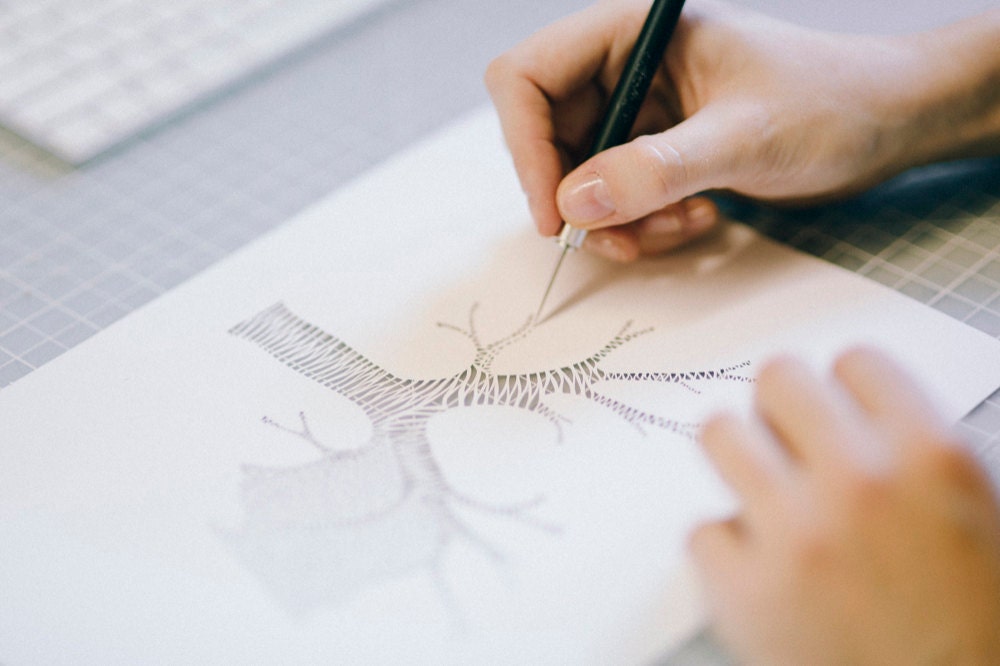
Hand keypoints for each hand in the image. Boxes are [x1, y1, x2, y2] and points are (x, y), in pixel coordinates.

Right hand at [486, 1, 999, 261]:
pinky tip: (697, 218)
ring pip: (578, 181)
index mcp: (630, 34)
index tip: (555, 213)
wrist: (885, 124)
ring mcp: (637, 115)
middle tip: (624, 234)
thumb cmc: (830, 102)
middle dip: (580, 197)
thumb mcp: (744, 135)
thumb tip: (573, 202)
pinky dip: (641, 226)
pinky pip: (614, 201)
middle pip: (544, 138)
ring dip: (618, 221)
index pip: (527, 77)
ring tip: (684, 222)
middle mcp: (623, 72)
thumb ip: (656, 167)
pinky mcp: (655, 153)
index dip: (525, 145)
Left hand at [689, 348, 999, 663]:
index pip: (854, 362)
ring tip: (761, 494)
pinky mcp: (744, 590)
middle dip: (780, 409)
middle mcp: (861, 484)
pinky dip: (726, 550)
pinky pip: (703, 529)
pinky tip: (760, 570)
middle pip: (777, 379)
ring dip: (738, 461)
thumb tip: (846, 404)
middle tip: (785, 442)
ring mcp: (796, 535)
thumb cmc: (968, 623)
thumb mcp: (974, 515)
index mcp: (930, 459)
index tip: (834, 408)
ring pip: (719, 434)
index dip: (842, 388)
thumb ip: (909, 450)